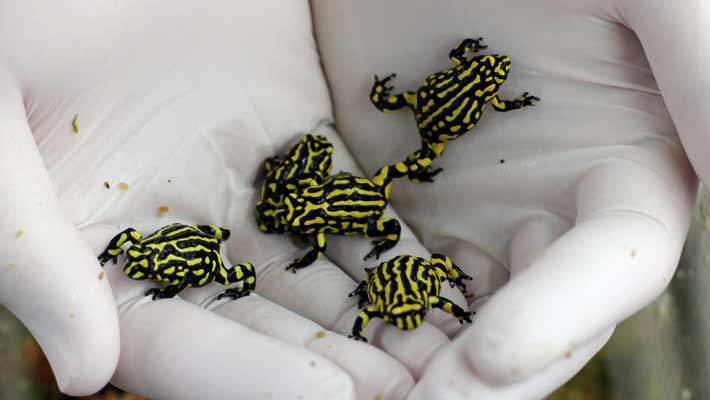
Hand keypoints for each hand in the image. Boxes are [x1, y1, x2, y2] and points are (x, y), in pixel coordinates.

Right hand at [0, 2, 459, 397]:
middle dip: (342, 365)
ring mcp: (245, 183)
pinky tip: (445, 276)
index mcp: (101, 247)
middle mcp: (181, 230)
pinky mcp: (297, 131)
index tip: (335, 399)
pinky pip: (354, 199)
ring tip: (449, 354)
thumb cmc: (16, 16)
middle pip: (268, 323)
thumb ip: (27, 249)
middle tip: (419, 396)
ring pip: (323, 270)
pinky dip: (397, 241)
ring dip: (383, 315)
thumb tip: (87, 373)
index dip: (251, 378)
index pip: (179, 343)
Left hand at [312, 0, 706, 397]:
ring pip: (455, 313)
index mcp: (623, 169)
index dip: (561, 318)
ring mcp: (469, 209)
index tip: (491, 359)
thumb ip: (696, 73)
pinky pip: (383, 273)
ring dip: (422, 366)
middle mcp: (549, 207)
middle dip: (486, 379)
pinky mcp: (397, 198)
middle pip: (533, 317)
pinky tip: (332, 349)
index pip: (612, 268)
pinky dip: (368, 315)